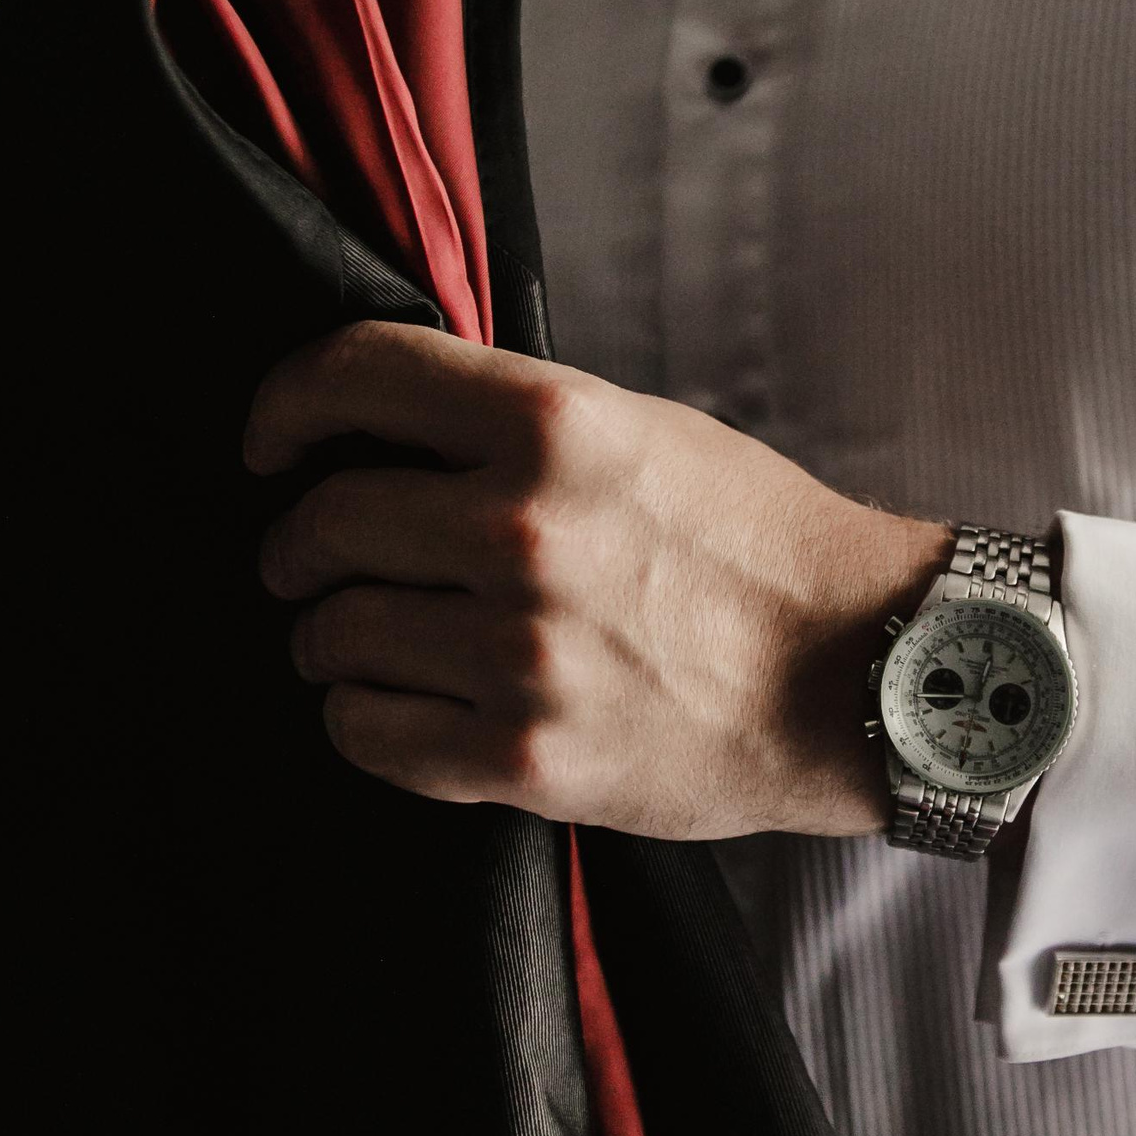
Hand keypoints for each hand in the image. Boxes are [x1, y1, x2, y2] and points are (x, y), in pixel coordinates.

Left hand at [244, 321, 951, 834]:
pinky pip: (367, 734)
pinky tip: (389, 707)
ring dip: (328, 639)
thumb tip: (392, 429)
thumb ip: (520, 424)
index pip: (359, 376)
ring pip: (333, 636)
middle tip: (304, 565)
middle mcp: (524, 531)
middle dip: (296, 548)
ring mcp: (519, 653)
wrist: (866, 676)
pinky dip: (358, 719)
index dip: (285, 407)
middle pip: (325, 522)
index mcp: (556, 426)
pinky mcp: (524, 759)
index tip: (270, 445)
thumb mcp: (647, 433)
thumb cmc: (761, 550)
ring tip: (361, 641)